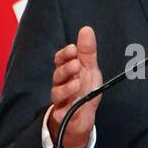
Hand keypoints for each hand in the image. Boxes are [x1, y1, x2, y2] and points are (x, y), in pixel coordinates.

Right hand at [47, 26, 102, 147]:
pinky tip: (69, 110)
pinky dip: (64, 112)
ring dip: (66, 88)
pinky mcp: (62, 116)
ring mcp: (60, 100)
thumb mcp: (90, 70)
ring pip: (57, 93)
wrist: (81, 118)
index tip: (73, 49)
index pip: (60, 59)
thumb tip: (86, 29)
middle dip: (66, 69)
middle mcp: (61, 84)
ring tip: (77, 84)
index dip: (65, 54)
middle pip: (58, 74)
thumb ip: (87, 52)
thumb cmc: (84, 91)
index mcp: (67, 71)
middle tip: (77, 65)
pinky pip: (60, 114)